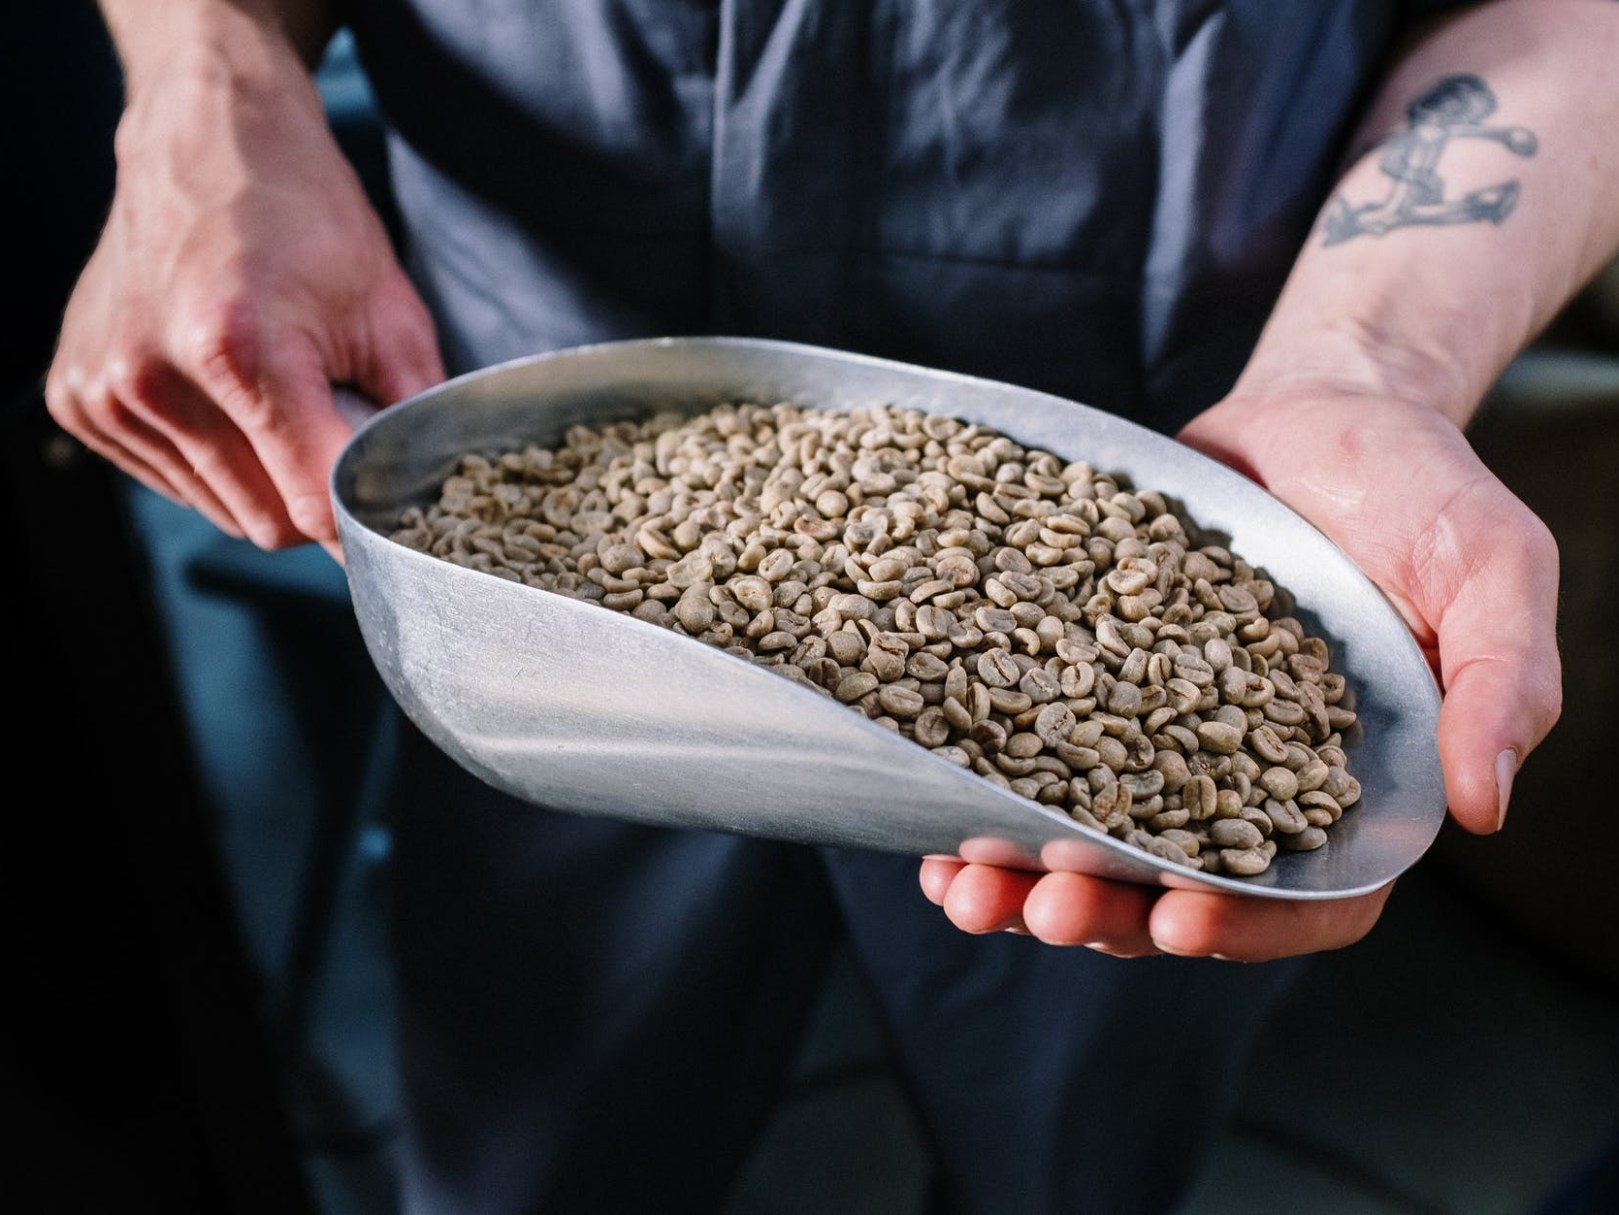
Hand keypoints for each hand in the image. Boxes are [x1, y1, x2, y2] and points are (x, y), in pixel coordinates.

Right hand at [45, 33, 443, 556]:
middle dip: (314, 493)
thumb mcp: (389, 313)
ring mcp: (105, 391)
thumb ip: (410, 420)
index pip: (312, 505)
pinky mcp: (76, 398)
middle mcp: (153, 377)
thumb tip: (422, 504)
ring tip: (274, 395)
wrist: (206, 141)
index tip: (387, 514)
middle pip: (266, 521)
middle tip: (330, 427)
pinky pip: (174, 482)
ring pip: (221, 509)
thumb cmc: (306, 218)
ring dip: (263, 477)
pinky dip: (213, 459)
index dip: (361, 520)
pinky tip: (223, 394)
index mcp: (236, 351)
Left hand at [919, 385, 1560, 959]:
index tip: (1177, 918)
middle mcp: (1246, 783)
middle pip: (1172, 887)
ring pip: (1089, 839)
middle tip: (1042, 905)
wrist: (1320, 409)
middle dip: (1102, 910)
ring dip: (1023, 875)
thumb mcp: (1490, 567)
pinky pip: (1034, 752)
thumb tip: (1484, 807)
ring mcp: (1160, 737)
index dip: (1246, 926)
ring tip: (961, 884)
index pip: (1306, 900)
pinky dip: (982, 788)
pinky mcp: (1094, 681)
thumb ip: (1500, 680)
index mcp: (1351, 789)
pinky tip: (929, 806)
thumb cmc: (1421, 489)